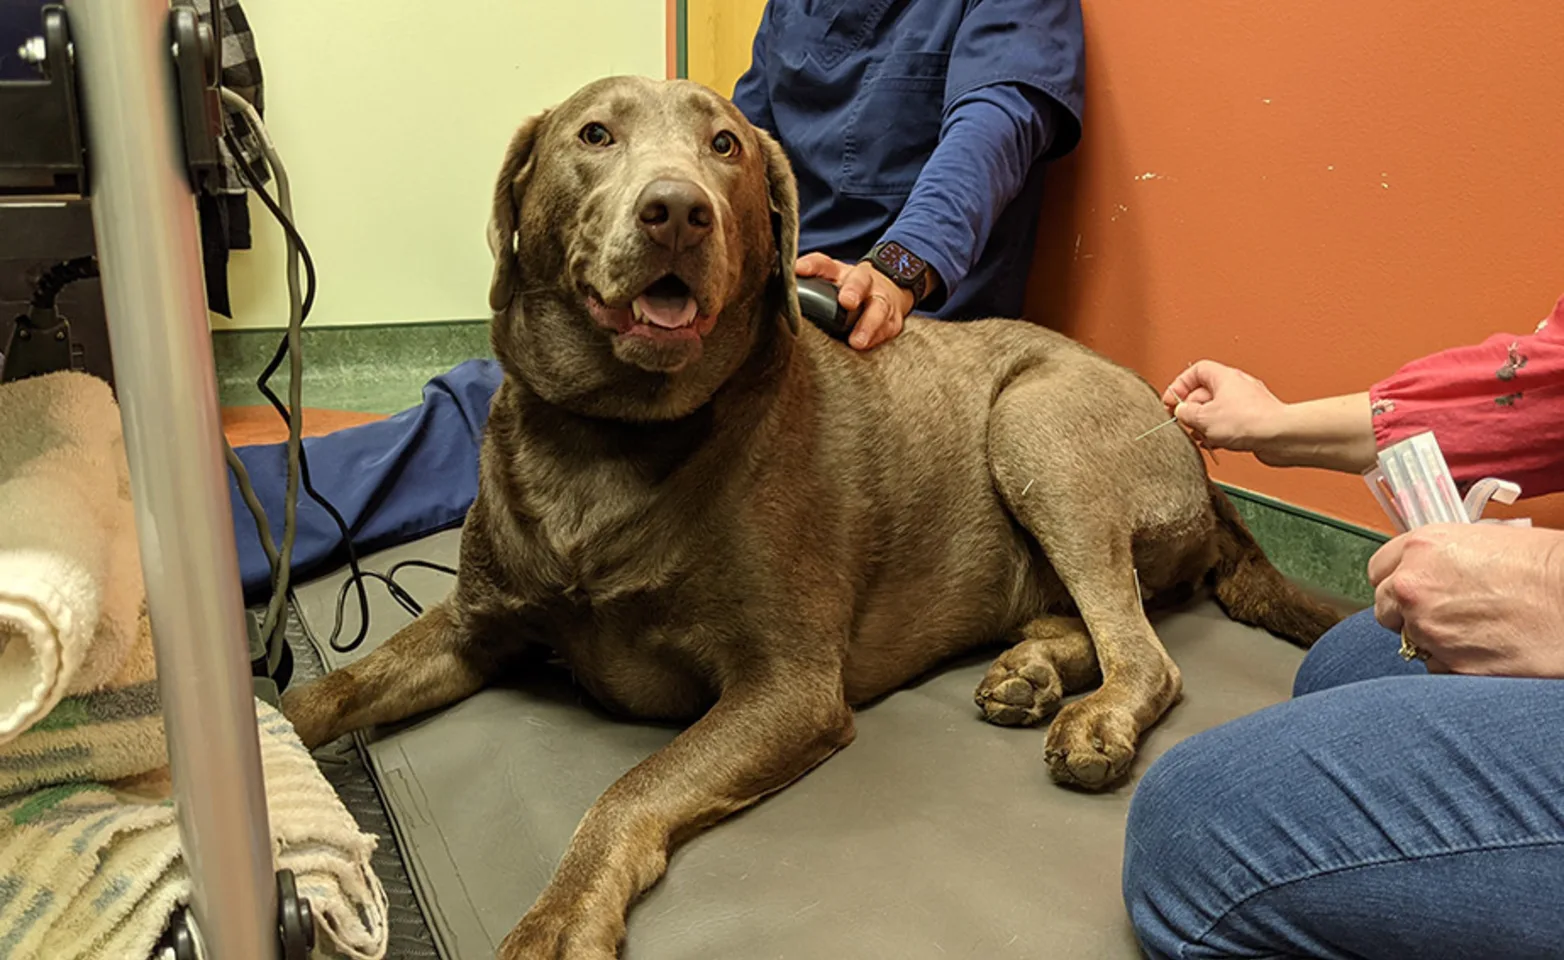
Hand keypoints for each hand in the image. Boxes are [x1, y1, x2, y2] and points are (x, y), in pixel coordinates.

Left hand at [795, 252, 913, 350]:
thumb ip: (808, 285)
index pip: (824, 264)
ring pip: (879, 310)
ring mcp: (882, 300)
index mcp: (841, 272)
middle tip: (847, 302)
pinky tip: (867, 346)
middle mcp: (865, 282)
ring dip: (868, 325)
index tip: (798, 270)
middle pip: (860, 281)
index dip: (811, 265)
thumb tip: (783, 287)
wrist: (890, 291)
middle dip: (854, 290)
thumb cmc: (850, 289)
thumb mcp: (830, 281)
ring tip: (857, 341)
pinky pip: (887, 329)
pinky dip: (878, 338)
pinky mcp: (893, 321)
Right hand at [1161, 361, 1374, 472]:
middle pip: (1204, 391)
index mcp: (1224, 376)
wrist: (1279, 436)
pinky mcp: (1253, 420)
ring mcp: (1246, 403)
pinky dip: (1218, 431)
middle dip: (1191, 408)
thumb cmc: (1249, 421)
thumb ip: (1185, 412)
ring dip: (1204, 423)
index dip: (1180, 384)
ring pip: (1216, 409)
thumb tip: (1180, 412)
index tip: (1171, 401)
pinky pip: (1229, 422)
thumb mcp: (1203, 417)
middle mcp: (1236, 385)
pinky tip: (1214, 442)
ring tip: (1199, 434)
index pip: (1195, 370)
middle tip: (1183, 421)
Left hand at [1369, 523, 1563, 677]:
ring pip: (1409, 640)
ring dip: (1432, 639)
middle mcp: (1413, 586)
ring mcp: (1428, 627)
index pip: (1378, 571)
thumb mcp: (1480, 540)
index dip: (1396, 581)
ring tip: (1474, 629)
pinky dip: (1453, 662)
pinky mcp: (1449, 663)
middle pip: (1384, 608)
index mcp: (1420, 548)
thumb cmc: (1543, 564)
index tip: (1410, 588)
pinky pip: (1435, 666)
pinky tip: (1485, 648)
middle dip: (1407, 613)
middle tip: (1444, 613)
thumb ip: (1439, 559)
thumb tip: (1426, 573)